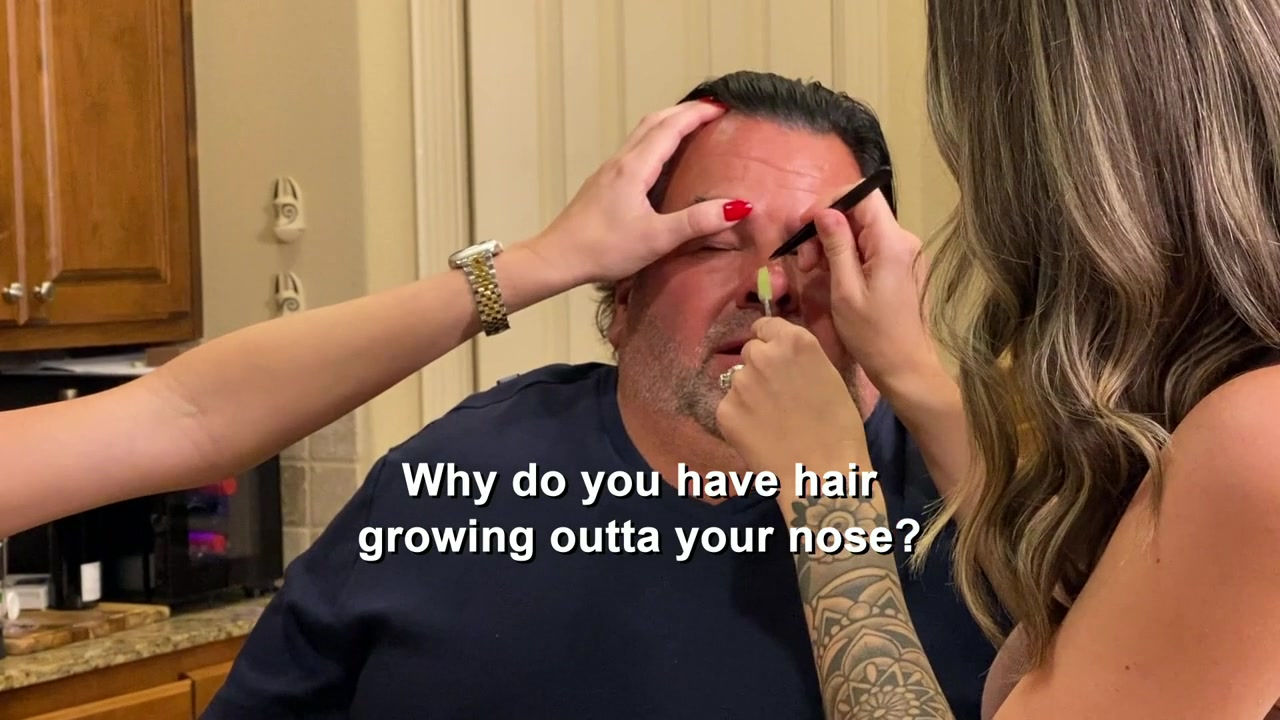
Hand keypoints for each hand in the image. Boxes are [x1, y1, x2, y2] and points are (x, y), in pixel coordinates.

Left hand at [531, 99, 752, 284]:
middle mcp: (621, 162)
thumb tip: (738, 207)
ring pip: (641, 133)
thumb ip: (696, 222)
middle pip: (654, 121)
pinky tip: (660, 157)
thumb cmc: (604, 249)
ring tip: (691, 125)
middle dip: (684, 111)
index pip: (670, 128)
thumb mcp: (656, 238)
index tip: (723, 106)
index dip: (697, 114)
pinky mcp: (603, 183)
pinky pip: (633, 148)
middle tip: (712, 110)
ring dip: (668, 122)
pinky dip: (654, 139)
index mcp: (634, 168)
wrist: (558, 258)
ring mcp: (609, 171)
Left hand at [715, 318, 866, 475]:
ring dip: (749, 393)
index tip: (776, 358)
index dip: (771, 341)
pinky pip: (729, 407)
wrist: (820, 473)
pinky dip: (740, 418)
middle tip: (778, 395)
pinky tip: (760, 435)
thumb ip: (800, 358)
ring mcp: (739, 383)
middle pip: (750, 352)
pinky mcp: (724, 410)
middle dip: (760, 367)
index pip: (766, 326)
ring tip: (771, 419)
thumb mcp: (829, 376)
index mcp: (794, 341)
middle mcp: (762, 355)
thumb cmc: (839, 428)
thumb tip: (783, 355)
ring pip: (738, 380)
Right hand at [796, 189, 937, 389]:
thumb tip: (823, 213)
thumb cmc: (873, 335)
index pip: (862, 195)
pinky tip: (831, 276)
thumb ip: (836, 247)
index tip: (804, 227)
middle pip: (859, 212)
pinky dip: (846, 256)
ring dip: (832, 244)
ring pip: (861, 230)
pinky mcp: (900, 266)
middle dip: (825, 229)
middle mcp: (903, 240)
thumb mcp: (845, 291)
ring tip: (813, 272)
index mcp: (892, 242)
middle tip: (804, 261)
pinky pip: (868, 248)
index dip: (829, 203)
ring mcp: (904, 253)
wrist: (906, 368)